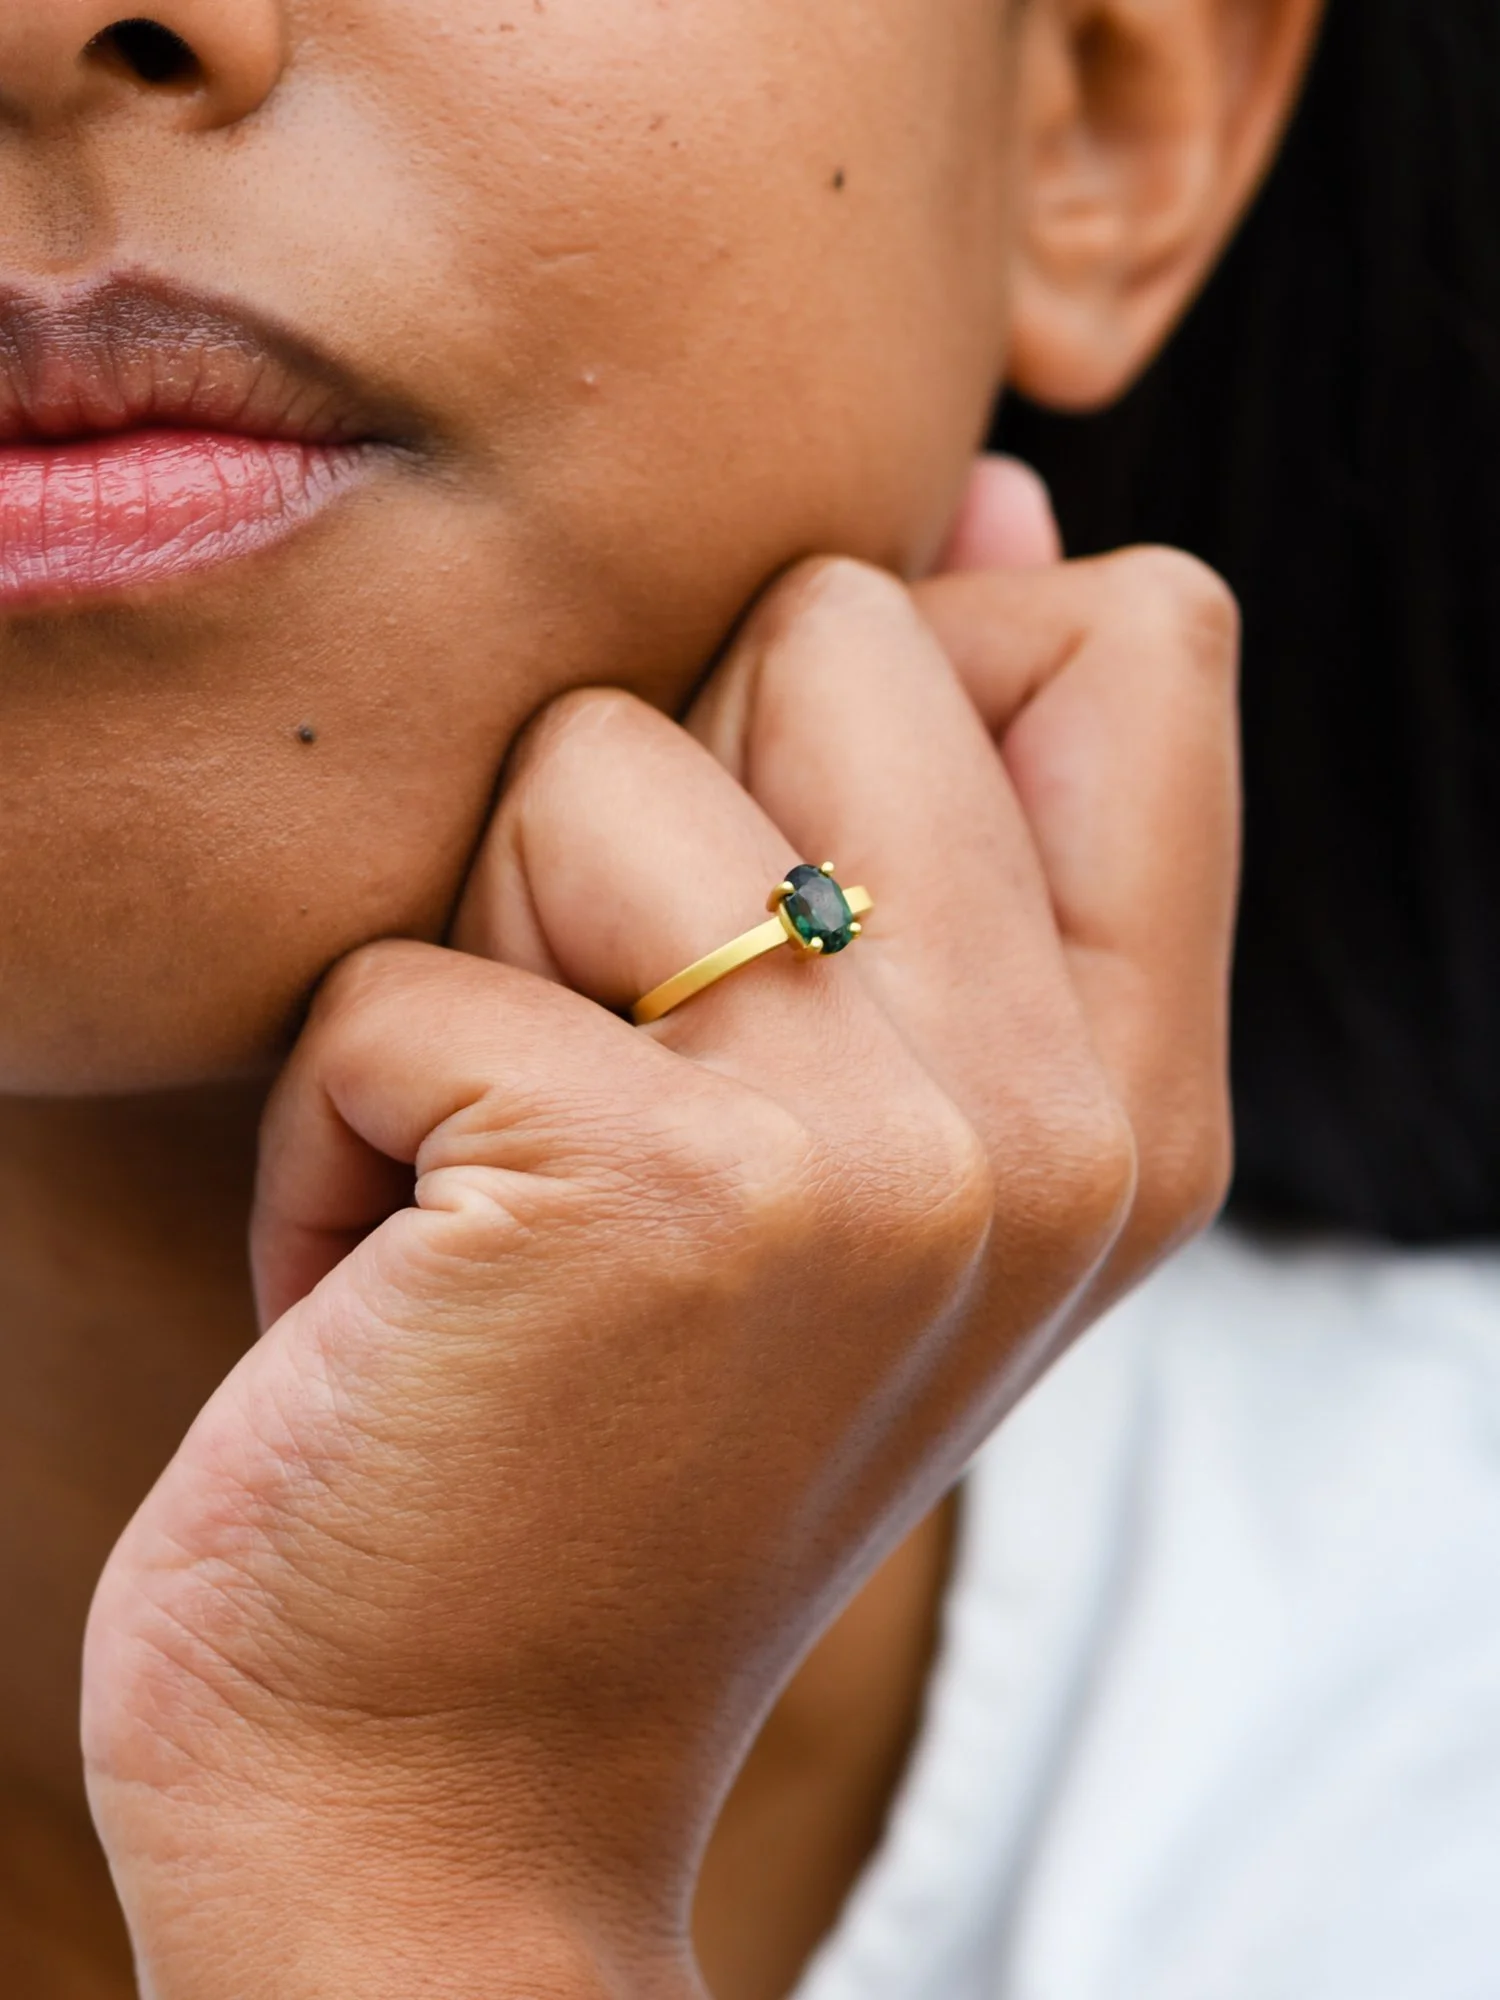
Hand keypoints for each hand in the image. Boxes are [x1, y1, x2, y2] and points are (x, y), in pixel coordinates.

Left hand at [83, 465, 1238, 1997]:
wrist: (459, 1796)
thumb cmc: (631, 1438)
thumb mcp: (869, 1153)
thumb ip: (960, 832)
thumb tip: (1010, 509)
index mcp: (1134, 1096)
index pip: (1145, 638)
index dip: (929, 672)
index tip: (793, 876)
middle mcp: (1047, 1114)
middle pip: (841, 625)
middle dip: (657, 810)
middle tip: (622, 1063)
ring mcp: (867, 1152)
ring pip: (592, 757)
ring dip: (480, 959)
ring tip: (501, 1189)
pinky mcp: (635, 1190)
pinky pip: (401, 967)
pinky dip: (342, 1118)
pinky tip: (398, 1289)